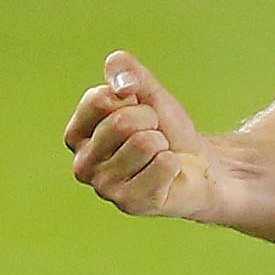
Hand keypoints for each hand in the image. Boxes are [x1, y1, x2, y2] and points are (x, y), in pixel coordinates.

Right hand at [64, 51, 218, 220]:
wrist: (198, 163)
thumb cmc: (165, 129)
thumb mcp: (147, 91)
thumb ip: (127, 71)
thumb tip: (121, 82)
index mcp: (76, 135)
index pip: (99, 99)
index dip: (132, 99)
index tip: (138, 113)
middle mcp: (82, 165)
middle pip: (122, 121)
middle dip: (150, 121)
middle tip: (155, 137)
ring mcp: (105, 188)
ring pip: (145, 143)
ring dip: (162, 144)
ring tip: (159, 155)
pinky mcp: (131, 203)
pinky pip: (163, 164)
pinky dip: (173, 163)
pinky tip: (167, 174)